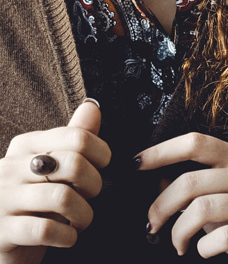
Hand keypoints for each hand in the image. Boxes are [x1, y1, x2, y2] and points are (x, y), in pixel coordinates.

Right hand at [0, 100, 110, 263]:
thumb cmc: (30, 199)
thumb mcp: (50, 165)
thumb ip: (73, 137)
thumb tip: (92, 107)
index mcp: (26, 145)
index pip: (76, 137)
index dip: (101, 153)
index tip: (102, 167)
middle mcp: (12, 168)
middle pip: (73, 164)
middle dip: (94, 184)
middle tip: (91, 196)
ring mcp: (4, 199)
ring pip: (62, 197)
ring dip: (84, 214)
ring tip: (82, 220)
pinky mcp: (2, 231)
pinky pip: (44, 230)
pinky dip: (66, 236)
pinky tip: (68, 237)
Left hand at [137, 132, 227, 262]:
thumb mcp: (218, 200)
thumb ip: (193, 188)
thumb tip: (156, 179)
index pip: (196, 142)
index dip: (162, 151)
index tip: (137, 163)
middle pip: (192, 179)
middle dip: (162, 205)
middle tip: (152, 223)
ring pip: (202, 208)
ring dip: (179, 231)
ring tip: (177, 243)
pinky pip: (223, 236)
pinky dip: (203, 247)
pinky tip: (202, 251)